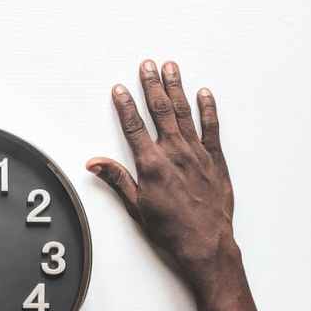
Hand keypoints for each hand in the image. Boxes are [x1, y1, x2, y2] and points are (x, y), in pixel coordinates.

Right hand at [86, 60, 236, 295]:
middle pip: (160, 111)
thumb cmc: (171, 231)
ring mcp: (197, 154)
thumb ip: (117, 179)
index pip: (134, 127)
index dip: (125, 106)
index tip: (119, 89)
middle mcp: (175, 154)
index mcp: (152, 165)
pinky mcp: (216, 160)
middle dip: (152, 86)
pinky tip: (203, 93)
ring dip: (176, 88)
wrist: (206, 245)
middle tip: (146, 65)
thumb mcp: (136, 207)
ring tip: (171, 67)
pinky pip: (211, 128)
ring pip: (184, 113)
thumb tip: (94, 163)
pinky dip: (208, 109)